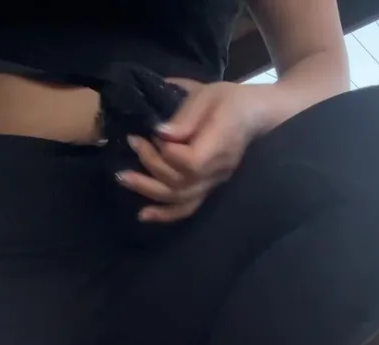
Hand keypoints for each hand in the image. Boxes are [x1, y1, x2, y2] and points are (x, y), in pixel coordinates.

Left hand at [115, 80, 266, 222]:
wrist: (255, 115)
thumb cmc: (230, 100)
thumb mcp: (208, 95)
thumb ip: (185, 116)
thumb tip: (160, 133)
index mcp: (220, 143)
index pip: (192, 162)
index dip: (167, 153)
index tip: (152, 133)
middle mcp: (217, 169)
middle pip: (181, 182)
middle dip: (150, 164)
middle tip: (132, 142)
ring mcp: (214, 182)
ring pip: (180, 198)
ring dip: (148, 190)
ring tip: (123, 177)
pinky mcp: (208, 187)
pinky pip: (188, 207)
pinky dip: (165, 214)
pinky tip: (144, 215)